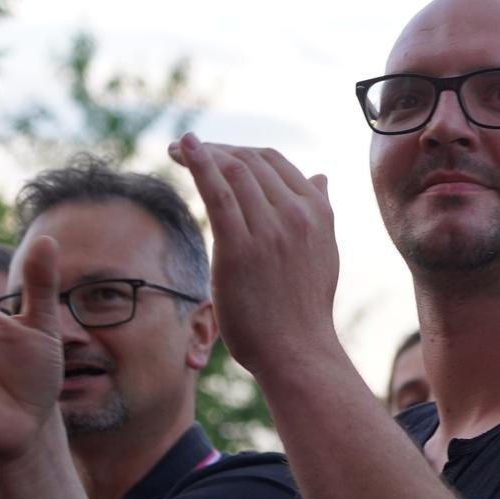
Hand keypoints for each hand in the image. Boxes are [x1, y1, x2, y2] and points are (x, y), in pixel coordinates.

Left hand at [168, 132, 338, 375]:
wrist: (297, 350)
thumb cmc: (304, 308)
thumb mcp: (324, 252)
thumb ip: (321, 212)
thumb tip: (321, 176)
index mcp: (318, 212)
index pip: (274, 162)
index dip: (239, 150)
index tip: (214, 152)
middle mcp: (297, 214)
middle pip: (251, 161)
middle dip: (215, 149)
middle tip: (184, 149)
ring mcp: (270, 230)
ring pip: (233, 172)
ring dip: (200, 153)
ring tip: (175, 150)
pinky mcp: (240, 247)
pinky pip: (217, 193)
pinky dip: (199, 163)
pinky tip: (183, 148)